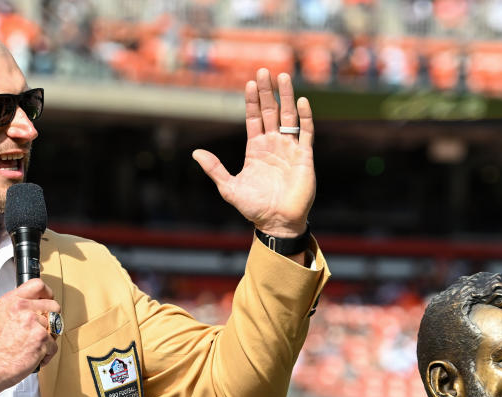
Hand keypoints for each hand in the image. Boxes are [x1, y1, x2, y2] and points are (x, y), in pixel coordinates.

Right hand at [0, 278, 58, 396]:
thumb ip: (15, 306)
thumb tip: (30, 304)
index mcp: (12, 301)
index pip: (37, 285)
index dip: (47, 293)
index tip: (48, 299)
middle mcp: (23, 309)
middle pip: (53, 306)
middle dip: (51, 320)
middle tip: (43, 329)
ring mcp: (33, 323)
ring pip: (55, 328)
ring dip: (48, 339)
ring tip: (34, 345)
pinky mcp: (41, 339)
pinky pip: (54, 345)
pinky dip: (47, 354)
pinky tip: (35, 356)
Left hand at [192, 69, 315, 237]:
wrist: (276, 222)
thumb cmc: (253, 208)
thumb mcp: (229, 187)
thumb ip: (214, 169)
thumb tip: (195, 153)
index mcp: (256, 149)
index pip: (254, 118)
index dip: (252, 101)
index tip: (249, 82)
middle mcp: (273, 145)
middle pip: (271, 111)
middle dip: (267, 91)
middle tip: (263, 70)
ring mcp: (290, 149)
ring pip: (289, 116)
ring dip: (286, 96)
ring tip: (283, 76)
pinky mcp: (304, 157)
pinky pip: (306, 132)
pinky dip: (305, 117)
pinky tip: (302, 101)